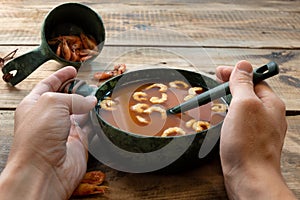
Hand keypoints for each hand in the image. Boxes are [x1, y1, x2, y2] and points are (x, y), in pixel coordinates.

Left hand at [0, 66, 96, 199]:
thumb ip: (74, 98)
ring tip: (100, 95)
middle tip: (89, 84)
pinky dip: (98, 118)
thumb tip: (90, 101)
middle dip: (77, 89)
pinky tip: (103, 111)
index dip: (60, 76)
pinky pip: (91, 126)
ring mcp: (64, 129)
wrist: (45, 170)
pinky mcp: (79, 141)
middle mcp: (49, 117)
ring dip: (90, 104)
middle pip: (66, 98)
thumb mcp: (53, 104)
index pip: (48, 85)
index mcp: (35, 105)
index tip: (72, 69)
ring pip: (80, 111)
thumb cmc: (38, 136)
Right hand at [216, 61, 295, 198]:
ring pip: (244, 107)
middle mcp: (268, 115)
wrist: (249, 177)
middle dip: (232, 85)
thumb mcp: (244, 105)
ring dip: (230, 99)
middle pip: (249, 92)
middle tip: (216, 82)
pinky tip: (223, 118)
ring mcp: (259, 129)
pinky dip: (231, 115)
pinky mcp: (250, 140)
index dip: (236, 73)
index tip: (218, 72)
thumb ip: (243, 84)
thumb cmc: (248, 143)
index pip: (253, 79)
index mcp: (271, 103)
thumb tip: (243, 65)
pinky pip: (241, 121)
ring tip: (217, 97)